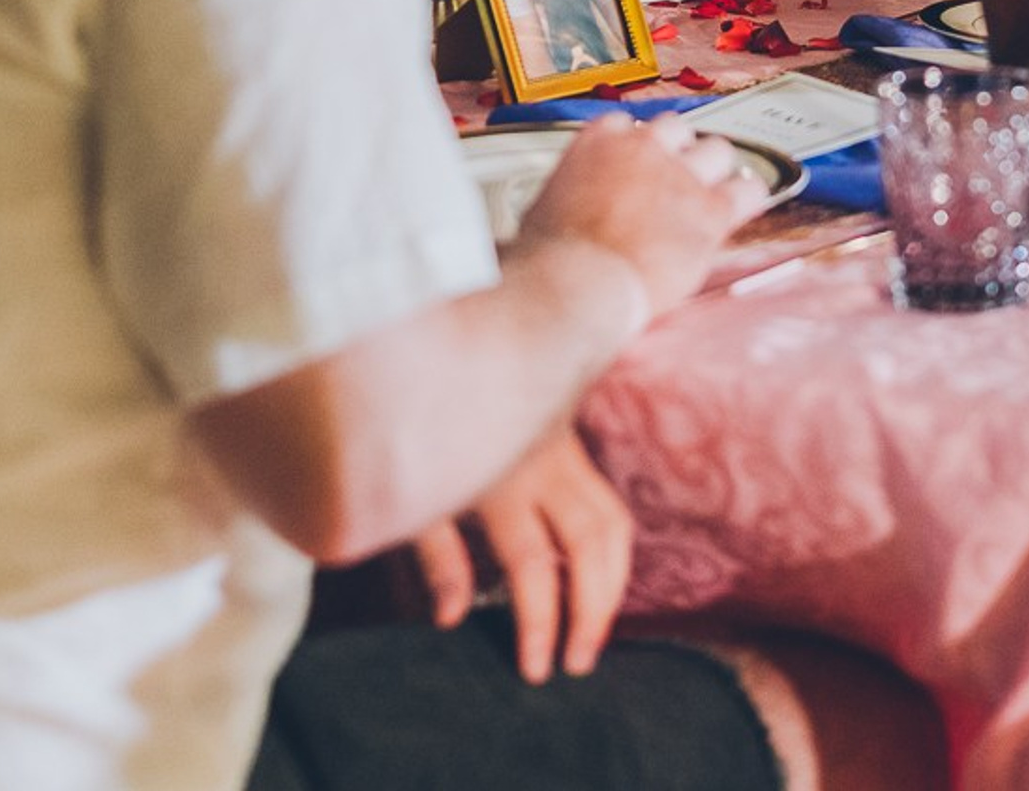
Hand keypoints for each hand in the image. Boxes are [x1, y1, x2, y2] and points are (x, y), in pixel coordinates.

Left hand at [407, 423, 632, 679]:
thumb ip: (440, 556)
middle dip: (592, 610)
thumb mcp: (415, 494)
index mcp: (497, 478)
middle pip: (590, 542)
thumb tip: (452, 618)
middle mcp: (542, 463)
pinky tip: (602, 583)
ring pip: (612, 520)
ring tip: (596, 633)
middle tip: (578, 662)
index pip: (533, 563)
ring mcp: (565, 450)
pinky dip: (613, 549)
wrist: (437, 358)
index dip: (540, 622)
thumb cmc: (417, 429)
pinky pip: (608, 501)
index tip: (536, 669)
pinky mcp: (574, 444)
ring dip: (612, 583)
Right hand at [514, 114, 762, 317]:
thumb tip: (557, 217)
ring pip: (719, 150)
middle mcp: (644, 148)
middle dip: (680, 153)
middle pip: (679, 129)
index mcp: (599, 141)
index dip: (638, 149)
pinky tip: (745, 207)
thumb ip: (567, 198)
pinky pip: (748, 189)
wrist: (578, 284)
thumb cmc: (551, 261)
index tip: (639, 166)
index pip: (629, 125)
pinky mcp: (711, 210)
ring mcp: (681, 175)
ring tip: (712, 193)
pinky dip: (748, 197)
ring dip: (715, 170)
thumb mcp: (543, 212)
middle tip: (677, 182)